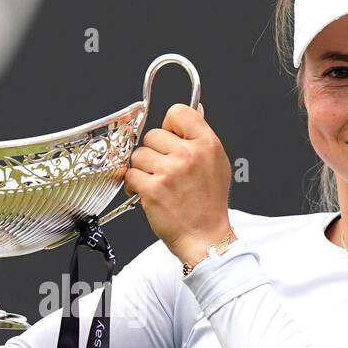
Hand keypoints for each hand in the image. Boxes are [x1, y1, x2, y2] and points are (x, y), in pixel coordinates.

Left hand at [123, 101, 232, 265]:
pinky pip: (130, 175)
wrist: (205, 237)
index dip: (170, 126)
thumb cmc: (209, 205)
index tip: (170, 140)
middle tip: (166, 172)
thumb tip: (195, 109)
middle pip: (153, 134)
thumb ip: (202, 136)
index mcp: (207, 143)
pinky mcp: (152, 189)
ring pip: (139, 155)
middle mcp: (188, 154)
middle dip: (155, 153)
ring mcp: (169, 171)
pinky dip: (134, 186)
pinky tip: (147, 194)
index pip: (178, 112)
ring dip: (142, 170)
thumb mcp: (217, 164)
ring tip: (158, 184)